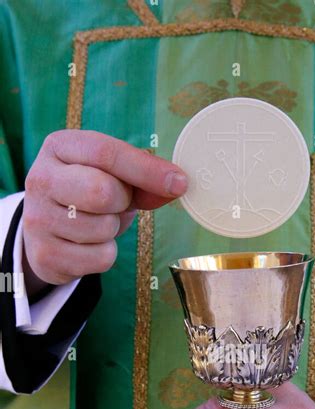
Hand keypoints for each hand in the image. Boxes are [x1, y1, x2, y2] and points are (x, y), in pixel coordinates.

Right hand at [22, 130, 187, 292]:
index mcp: (59, 147)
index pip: (106, 152)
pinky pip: (101, 258)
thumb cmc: (86, 195)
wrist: (46, 231)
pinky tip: (89, 246)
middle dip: (121, 201)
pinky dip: (106, 254)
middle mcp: (40, 179)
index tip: (179, 182)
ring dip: (112, 230)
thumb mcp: (111, 177)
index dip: (146, 169)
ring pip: (103, 229)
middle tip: (115, 204)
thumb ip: (142, 179)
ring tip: (96, 223)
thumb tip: (177, 184)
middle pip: (102, 191)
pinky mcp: (45, 255)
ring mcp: (38, 219)